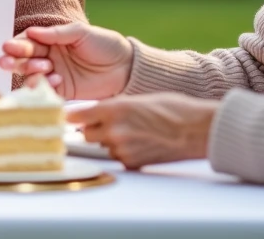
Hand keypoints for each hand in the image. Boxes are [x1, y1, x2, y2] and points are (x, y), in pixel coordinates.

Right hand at [0, 22, 132, 99]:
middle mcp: (49, 56)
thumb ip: (57, 34)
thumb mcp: (82, 33)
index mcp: (51, 39)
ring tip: (44, 68)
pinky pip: (45, 89)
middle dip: (14, 60)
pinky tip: (54, 80)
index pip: (28, 41)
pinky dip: (44, 85)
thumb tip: (31, 32)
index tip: (8, 46)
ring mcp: (54, 74)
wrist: (125, 68)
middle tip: (6, 62)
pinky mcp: (62, 90)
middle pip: (24, 58)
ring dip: (31, 71)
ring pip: (31, 74)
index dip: (17, 44)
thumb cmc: (105, 45)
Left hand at [67, 93, 217, 168]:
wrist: (196, 130)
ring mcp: (122, 149)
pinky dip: (122, 153)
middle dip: (90, 131)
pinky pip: (117, 159)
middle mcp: (114, 130)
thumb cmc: (171, 108)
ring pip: (101, 147)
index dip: (71, 117)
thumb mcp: (137, 99)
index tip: (67, 118)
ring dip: (107, 142)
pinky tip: (138, 144)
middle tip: (101, 126)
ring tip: (129, 133)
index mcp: (114, 108)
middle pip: (85, 135)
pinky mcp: (132, 163)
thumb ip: (113, 107)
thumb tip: (94, 114)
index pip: (78, 116)